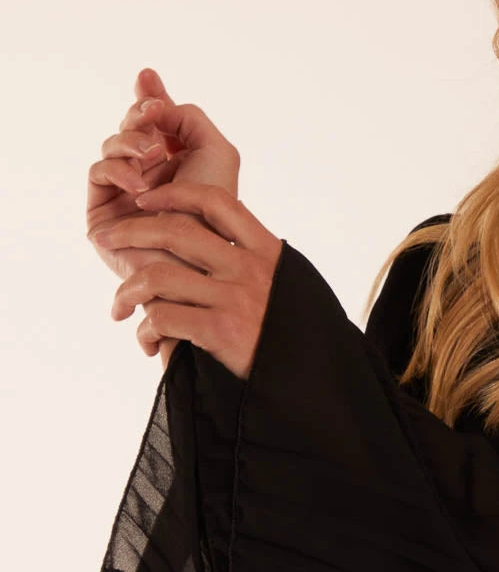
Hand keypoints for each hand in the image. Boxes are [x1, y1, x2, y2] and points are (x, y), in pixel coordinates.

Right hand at [87, 68, 241, 363]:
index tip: (148, 78)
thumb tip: (154, 99)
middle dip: (140, 113)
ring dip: (130, 141)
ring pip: (111, 145)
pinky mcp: (104, 212)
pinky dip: (118, 169)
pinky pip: (97, 172)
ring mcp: (125, 192)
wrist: (200, 262)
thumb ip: (188, 117)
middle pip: (130, 126)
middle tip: (154, 113)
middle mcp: (150, 174)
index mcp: (178, 161)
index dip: (149, 96)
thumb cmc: (215, 214)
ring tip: (152, 153)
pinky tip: (140, 183)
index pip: (154, 121)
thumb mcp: (216, 152)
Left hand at [90, 181, 282, 381]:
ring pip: (158, 277)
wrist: (317, 378)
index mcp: (267, 251)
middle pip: (175, 231)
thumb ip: (262, 260)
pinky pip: (162, 319)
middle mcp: (249, 268)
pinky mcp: (221, 333)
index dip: (174, 193)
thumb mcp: (291, 283)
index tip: (147, 201)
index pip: (216, 202)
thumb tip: (230, 238)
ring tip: (120, 309)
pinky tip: (149, 344)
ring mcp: (234, 299)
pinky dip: (146, 332)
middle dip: (130, 231)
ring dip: (127, 292)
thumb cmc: (300, 334)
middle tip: (107, 239)